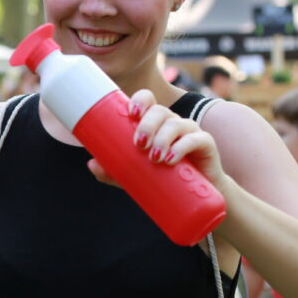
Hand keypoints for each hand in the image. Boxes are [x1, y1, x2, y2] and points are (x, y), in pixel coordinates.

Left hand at [87, 89, 225, 187]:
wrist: (193, 197)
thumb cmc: (162, 179)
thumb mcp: (134, 175)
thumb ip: (114, 170)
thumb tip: (92, 164)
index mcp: (154, 123)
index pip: (148, 100)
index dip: (140, 100)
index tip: (130, 113)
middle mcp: (172, 122)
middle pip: (160, 111)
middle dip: (147, 125)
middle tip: (139, 144)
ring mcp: (190, 131)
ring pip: (176, 123)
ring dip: (163, 139)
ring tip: (154, 158)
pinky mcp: (206, 144)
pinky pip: (196, 138)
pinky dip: (182, 147)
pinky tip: (171, 159)